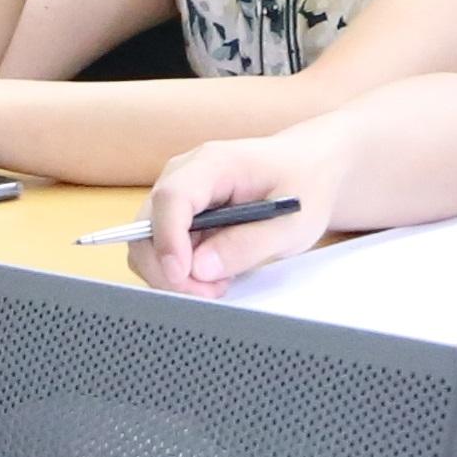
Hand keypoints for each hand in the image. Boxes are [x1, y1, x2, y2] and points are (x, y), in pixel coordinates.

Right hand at [139, 130, 342, 295]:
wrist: (309, 168)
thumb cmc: (304, 185)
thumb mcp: (291, 222)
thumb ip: (247, 245)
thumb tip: (199, 269)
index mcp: (213, 163)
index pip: (172, 198)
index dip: (168, 239)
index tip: (181, 275)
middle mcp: (185, 175)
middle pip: (148, 225)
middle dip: (169, 269)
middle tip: (210, 292)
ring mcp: (179, 196)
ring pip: (149, 243)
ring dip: (176, 275)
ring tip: (220, 283)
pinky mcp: (181, 216)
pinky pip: (164, 250)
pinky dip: (182, 272)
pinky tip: (215, 275)